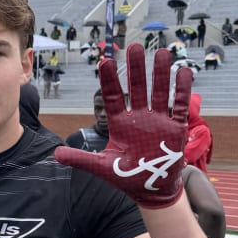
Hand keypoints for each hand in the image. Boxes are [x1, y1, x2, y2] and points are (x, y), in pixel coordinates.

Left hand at [54, 44, 191, 207]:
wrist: (151, 190)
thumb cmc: (126, 177)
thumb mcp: (101, 167)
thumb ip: (80, 159)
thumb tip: (55, 154)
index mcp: (120, 124)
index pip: (112, 98)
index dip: (110, 81)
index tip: (105, 62)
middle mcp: (138, 118)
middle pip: (137, 88)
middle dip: (136, 69)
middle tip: (135, 47)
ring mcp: (158, 121)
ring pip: (159, 92)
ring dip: (160, 74)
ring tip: (161, 52)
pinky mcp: (175, 128)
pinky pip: (179, 105)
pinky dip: (182, 90)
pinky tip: (183, 71)